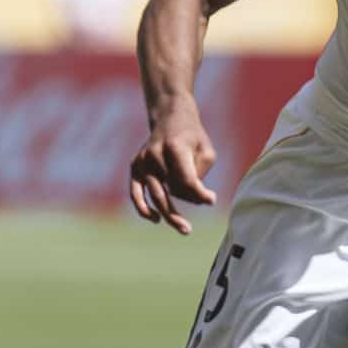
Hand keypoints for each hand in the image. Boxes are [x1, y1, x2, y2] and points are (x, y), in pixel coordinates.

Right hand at [129, 97, 218, 234]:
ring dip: (168, 213)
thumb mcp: (206, 152)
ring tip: (184, 228)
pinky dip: (142, 207)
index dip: (199, 194)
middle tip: (188, 230)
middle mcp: (155, 155)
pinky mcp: (135, 166)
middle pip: (169, 190)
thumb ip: (199, 176)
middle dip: (179, 211)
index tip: (212, 199)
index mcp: (174, 148)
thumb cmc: (193, 138)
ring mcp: (143, 161)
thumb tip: (193, 200)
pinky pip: (135, 192)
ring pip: (156, 194)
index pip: (186, 179)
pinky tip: (154, 218)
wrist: (170, 117)